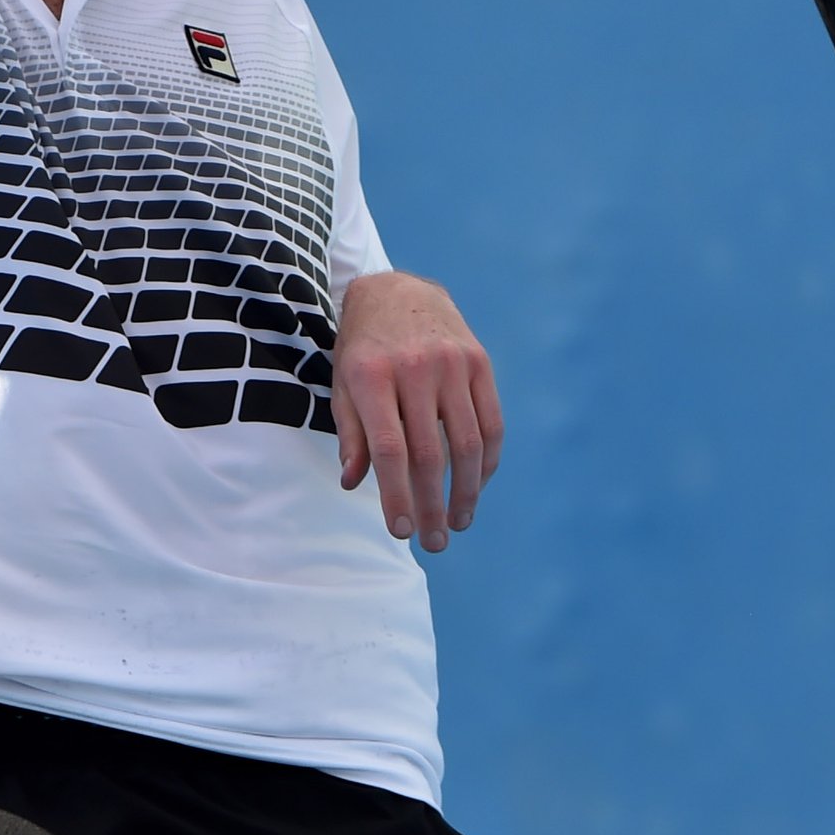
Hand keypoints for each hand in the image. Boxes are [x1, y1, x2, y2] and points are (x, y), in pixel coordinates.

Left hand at [330, 270, 502, 551]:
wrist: (397, 291)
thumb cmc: (363, 350)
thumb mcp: (343, 385)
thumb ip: (351, 434)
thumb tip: (354, 484)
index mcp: (373, 376)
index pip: (390, 449)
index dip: (397, 495)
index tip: (401, 531)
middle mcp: (416, 369)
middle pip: (430, 454)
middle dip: (432, 506)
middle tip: (433, 543)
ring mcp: (453, 363)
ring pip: (468, 443)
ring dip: (466, 492)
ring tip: (457, 524)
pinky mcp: (480, 363)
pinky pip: (491, 423)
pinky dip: (487, 462)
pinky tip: (476, 488)